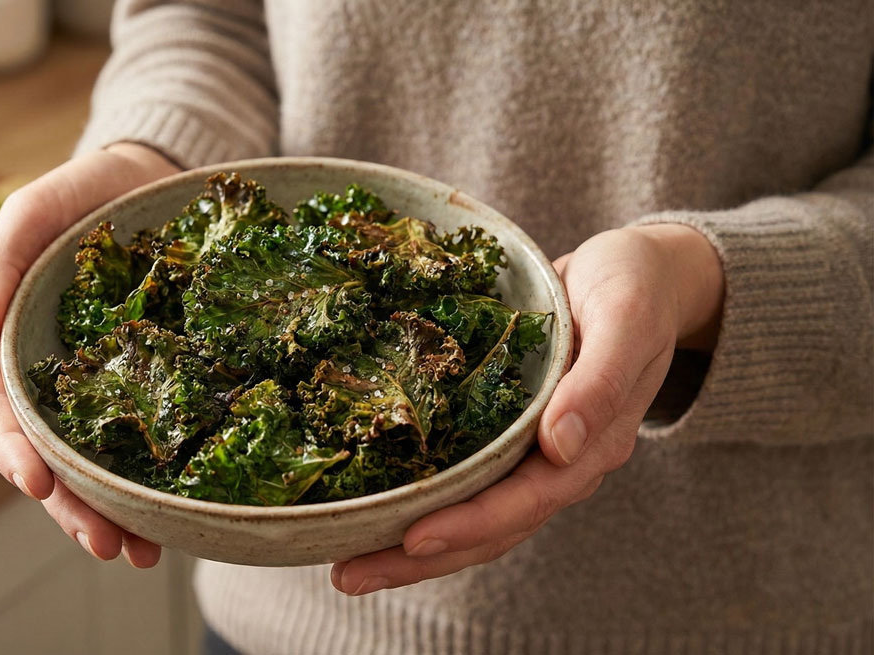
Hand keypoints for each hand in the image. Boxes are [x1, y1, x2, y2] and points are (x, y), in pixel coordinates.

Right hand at [0, 143, 179, 566]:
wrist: (154, 177)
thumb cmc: (83, 193)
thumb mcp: (35, 212)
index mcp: (17, 344)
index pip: (3, 411)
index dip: (15, 451)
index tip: (39, 485)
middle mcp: (59, 377)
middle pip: (53, 456)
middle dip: (73, 507)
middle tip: (108, 545)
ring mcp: (108, 385)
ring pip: (101, 463)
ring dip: (114, 513)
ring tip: (144, 553)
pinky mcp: (156, 382)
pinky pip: (153, 438)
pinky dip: (159, 481)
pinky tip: (179, 516)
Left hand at [330, 224, 723, 594]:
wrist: (643, 275)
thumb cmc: (634, 288)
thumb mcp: (626, 321)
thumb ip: (600, 382)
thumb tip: (559, 444)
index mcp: (593, 445)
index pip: (527, 501)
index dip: (470, 524)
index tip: (413, 539)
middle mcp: (561, 462)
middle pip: (490, 528)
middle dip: (420, 559)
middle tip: (350, 576)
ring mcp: (534, 453)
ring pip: (473, 516)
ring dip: (412, 549)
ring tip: (347, 567)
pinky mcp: (510, 434)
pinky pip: (466, 481)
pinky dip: (423, 503)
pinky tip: (373, 512)